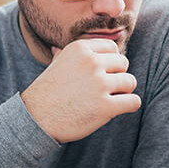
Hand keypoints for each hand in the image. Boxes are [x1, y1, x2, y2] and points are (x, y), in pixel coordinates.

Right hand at [21, 38, 140, 142]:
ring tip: (109, 99)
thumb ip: (64, 55)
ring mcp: (99, 84)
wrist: (35, 119)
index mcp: (81, 49)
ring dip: (124, 92)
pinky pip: (134, 101)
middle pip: (123, 64)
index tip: (102, 74)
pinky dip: (130, 105)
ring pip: (130, 82)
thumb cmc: (46, 93)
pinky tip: (118, 109)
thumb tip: (57, 49)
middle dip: (117, 77)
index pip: (112, 48)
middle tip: (104, 90)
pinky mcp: (105, 106)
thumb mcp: (54, 66)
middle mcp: (92, 63)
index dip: (110, 63)